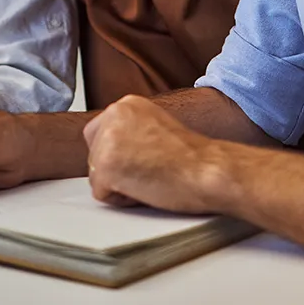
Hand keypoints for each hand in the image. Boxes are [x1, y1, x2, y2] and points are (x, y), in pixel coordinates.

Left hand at [83, 95, 224, 213]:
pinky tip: (145, 190)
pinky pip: (101, 192)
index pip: (99, 133)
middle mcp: (113, 114)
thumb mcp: (156, 127)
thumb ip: (132, 131)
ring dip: (120, 185)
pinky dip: (121, 200)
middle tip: (148, 172)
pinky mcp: (106, 165)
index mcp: (126, 104)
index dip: (118, 155)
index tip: (139, 162)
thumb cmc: (193, 158)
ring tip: (150, 179)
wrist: (209, 170)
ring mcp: (107, 139)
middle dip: (115, 169)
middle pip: (94, 153)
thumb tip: (119, 147)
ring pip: (97, 173)